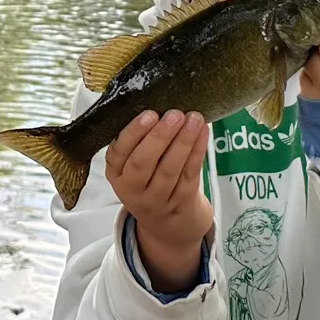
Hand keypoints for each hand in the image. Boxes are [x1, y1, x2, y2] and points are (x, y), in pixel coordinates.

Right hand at [106, 109, 213, 294]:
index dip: (134, 134)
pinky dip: (198, 150)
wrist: (167, 222)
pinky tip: (203, 131)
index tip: (149, 114)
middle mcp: (132, 189)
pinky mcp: (181, 201)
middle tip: (174, 114)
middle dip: (159, 137)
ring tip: (194, 118)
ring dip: (183, 142)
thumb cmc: (149, 178)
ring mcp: (157, 198)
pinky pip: (190, 173)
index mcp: (116, 173)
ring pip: (169, 170)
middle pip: (143, 164)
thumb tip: (157, 97)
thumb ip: (138, 139)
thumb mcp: (132, 164)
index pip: (118, 154)